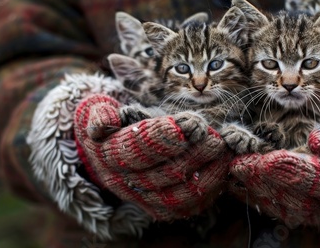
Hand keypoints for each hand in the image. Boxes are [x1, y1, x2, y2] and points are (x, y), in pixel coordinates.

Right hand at [73, 94, 230, 220]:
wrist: (108, 151)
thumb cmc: (111, 123)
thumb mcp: (96, 110)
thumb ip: (100, 113)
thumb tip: (105, 122)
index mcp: (107, 156)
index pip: (134, 150)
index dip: (160, 138)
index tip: (185, 123)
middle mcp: (124, 183)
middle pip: (162, 174)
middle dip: (193, 154)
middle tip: (214, 136)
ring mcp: (144, 198)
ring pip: (179, 194)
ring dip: (206, 173)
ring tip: (223, 150)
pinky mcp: (162, 208)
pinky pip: (189, 205)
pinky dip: (209, 189)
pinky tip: (222, 167)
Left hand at [229, 95, 319, 226]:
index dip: (295, 171)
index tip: (271, 158)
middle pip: (296, 199)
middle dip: (266, 181)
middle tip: (242, 163)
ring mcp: (310, 207)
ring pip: (279, 205)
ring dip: (254, 187)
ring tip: (236, 166)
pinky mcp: (293, 205)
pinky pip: (270, 204)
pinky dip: (251, 190)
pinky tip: (237, 174)